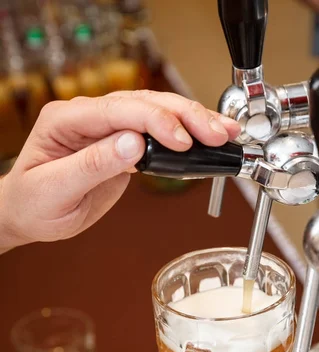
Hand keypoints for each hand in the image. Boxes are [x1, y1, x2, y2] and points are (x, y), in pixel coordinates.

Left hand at [0, 91, 239, 250]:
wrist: (29, 214)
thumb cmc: (33, 203)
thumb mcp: (56, 188)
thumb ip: (93, 165)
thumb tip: (133, 144)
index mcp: (67, 119)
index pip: (119, 109)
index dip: (155, 121)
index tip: (181, 140)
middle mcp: (90, 117)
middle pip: (144, 103)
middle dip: (184, 116)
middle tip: (215, 133)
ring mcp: (108, 129)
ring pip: (156, 114)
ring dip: (191, 122)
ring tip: (223, 132)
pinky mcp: (122, 145)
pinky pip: (156, 135)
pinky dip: (183, 139)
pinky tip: (204, 142)